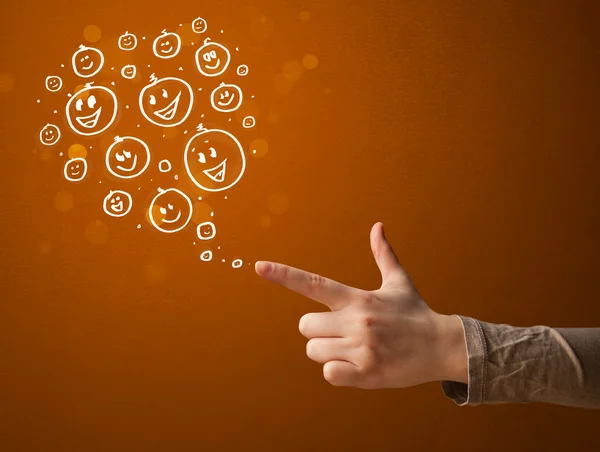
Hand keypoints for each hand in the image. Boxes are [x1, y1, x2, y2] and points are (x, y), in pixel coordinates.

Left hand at [255, 222, 467, 388]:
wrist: (443, 346)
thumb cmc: (415, 314)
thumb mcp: (398, 283)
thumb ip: (383, 255)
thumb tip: (378, 226)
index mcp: (357, 298)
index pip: (313, 283)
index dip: (283, 275)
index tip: (258, 266)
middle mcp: (356, 321)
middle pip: (305, 326)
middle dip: (318, 331)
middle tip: (342, 332)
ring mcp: (361, 348)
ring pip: (314, 351)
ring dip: (329, 353)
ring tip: (354, 350)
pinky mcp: (367, 373)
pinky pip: (329, 374)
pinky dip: (339, 373)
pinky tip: (358, 366)